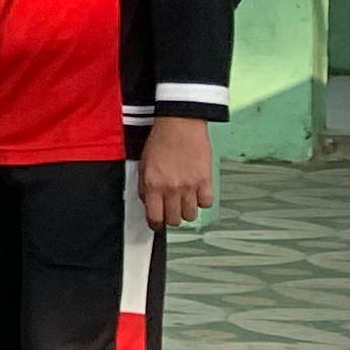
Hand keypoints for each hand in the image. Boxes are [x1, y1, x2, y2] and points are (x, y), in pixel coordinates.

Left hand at [139, 116, 212, 231]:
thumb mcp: (143, 165)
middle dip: (171, 218)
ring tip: (184, 202)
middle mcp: (171, 189)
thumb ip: (144, 187)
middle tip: (171, 210)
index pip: (155, 217)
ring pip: (191, 216)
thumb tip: (149, 204)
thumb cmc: (160, 141)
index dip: (155, 224)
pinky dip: (202, 202)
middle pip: (174, 220)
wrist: (179, 125)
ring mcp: (190, 186)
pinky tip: (197, 193)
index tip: (157, 224)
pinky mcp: (205, 180)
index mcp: (152, 185)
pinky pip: (207, 203)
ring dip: (187, 211)